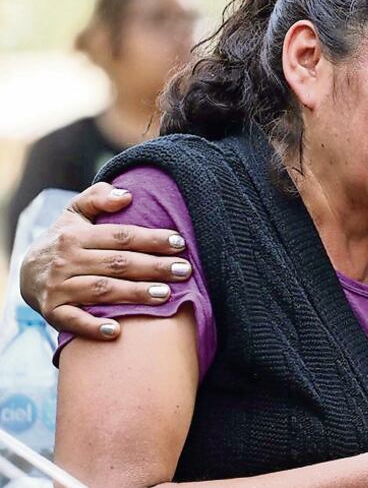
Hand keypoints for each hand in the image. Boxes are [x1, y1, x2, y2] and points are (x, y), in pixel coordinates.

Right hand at [19, 182, 191, 339]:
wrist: (25, 273)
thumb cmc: (64, 240)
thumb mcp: (74, 213)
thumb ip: (98, 197)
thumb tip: (127, 195)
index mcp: (76, 236)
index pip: (121, 237)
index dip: (151, 240)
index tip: (180, 243)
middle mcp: (67, 261)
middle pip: (118, 263)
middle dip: (154, 267)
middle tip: (184, 271)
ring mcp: (58, 287)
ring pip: (102, 290)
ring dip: (134, 293)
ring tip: (166, 295)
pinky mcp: (52, 312)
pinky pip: (73, 320)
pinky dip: (92, 326)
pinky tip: (116, 331)